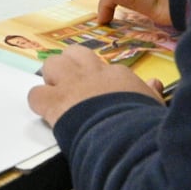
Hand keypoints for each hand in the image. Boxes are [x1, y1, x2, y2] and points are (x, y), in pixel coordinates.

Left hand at [27, 46, 163, 127]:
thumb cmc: (142, 122)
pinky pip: (35, 94)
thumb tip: (155, 82)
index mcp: (116, 74)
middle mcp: (91, 73)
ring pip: (51, 65)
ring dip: (51, 78)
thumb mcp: (153, 104)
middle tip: (72, 84)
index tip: (98, 91)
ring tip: (56, 93)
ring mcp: (71, 85)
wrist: (125, 135)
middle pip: (74, 54)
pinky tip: (45, 112)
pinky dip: (38, 102)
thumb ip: (150, 91)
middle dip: (70, 65)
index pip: (100, 66)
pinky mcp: (54, 102)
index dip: (96, 78)